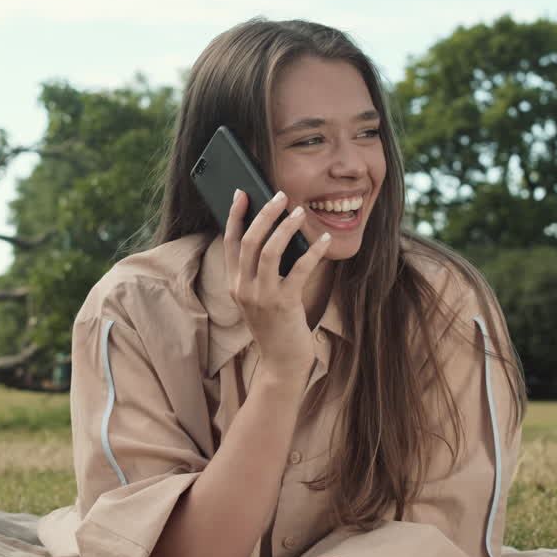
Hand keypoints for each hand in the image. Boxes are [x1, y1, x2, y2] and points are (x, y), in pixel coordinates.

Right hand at [224, 189, 331, 371]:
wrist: (282, 363)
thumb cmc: (276, 327)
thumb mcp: (260, 298)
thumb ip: (261, 272)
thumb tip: (279, 235)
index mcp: (235, 284)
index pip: (230, 242)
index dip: (235, 216)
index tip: (242, 193)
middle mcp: (243, 288)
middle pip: (249, 241)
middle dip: (264, 214)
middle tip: (281, 196)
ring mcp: (261, 297)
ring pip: (269, 250)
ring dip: (286, 227)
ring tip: (300, 212)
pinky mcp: (284, 304)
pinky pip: (299, 269)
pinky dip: (314, 251)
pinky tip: (325, 240)